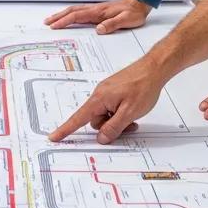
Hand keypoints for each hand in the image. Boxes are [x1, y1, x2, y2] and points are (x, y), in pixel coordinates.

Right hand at [45, 0, 151, 33]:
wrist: (139, 3)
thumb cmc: (133, 13)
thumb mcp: (126, 20)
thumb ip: (112, 25)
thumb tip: (99, 30)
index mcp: (98, 12)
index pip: (77, 16)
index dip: (65, 21)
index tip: (55, 26)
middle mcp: (94, 9)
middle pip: (71, 12)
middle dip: (58, 17)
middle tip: (47, 22)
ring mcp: (95, 10)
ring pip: (74, 11)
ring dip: (62, 15)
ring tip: (51, 20)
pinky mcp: (97, 11)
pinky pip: (79, 12)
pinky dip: (69, 14)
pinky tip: (67, 18)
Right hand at [48, 57, 165, 143]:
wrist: (153, 69)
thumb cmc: (143, 87)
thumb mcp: (129, 112)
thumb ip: (114, 127)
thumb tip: (101, 138)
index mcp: (99, 99)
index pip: (78, 118)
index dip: (66, 130)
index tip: (54, 137)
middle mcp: (100, 95)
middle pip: (96, 121)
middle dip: (110, 127)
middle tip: (128, 126)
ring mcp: (107, 93)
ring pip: (106, 116)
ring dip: (117, 121)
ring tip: (133, 118)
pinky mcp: (114, 92)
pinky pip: (111, 109)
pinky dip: (120, 114)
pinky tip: (132, 111)